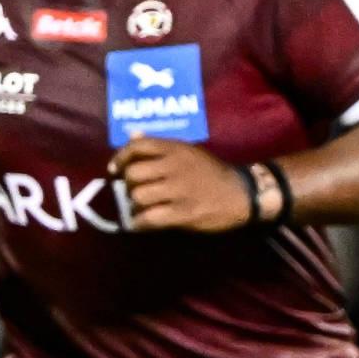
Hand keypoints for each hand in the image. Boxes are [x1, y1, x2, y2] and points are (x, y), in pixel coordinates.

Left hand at [112, 137, 257, 232]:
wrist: (243, 194)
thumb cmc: (212, 172)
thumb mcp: (189, 152)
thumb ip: (160, 146)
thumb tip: (132, 134)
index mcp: (176, 149)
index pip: (137, 146)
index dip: (121, 158)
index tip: (115, 169)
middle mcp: (175, 167)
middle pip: (133, 175)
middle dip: (129, 186)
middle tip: (135, 192)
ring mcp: (179, 191)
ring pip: (139, 197)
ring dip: (135, 206)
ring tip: (142, 208)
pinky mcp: (184, 213)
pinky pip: (150, 219)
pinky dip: (140, 223)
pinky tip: (143, 223)